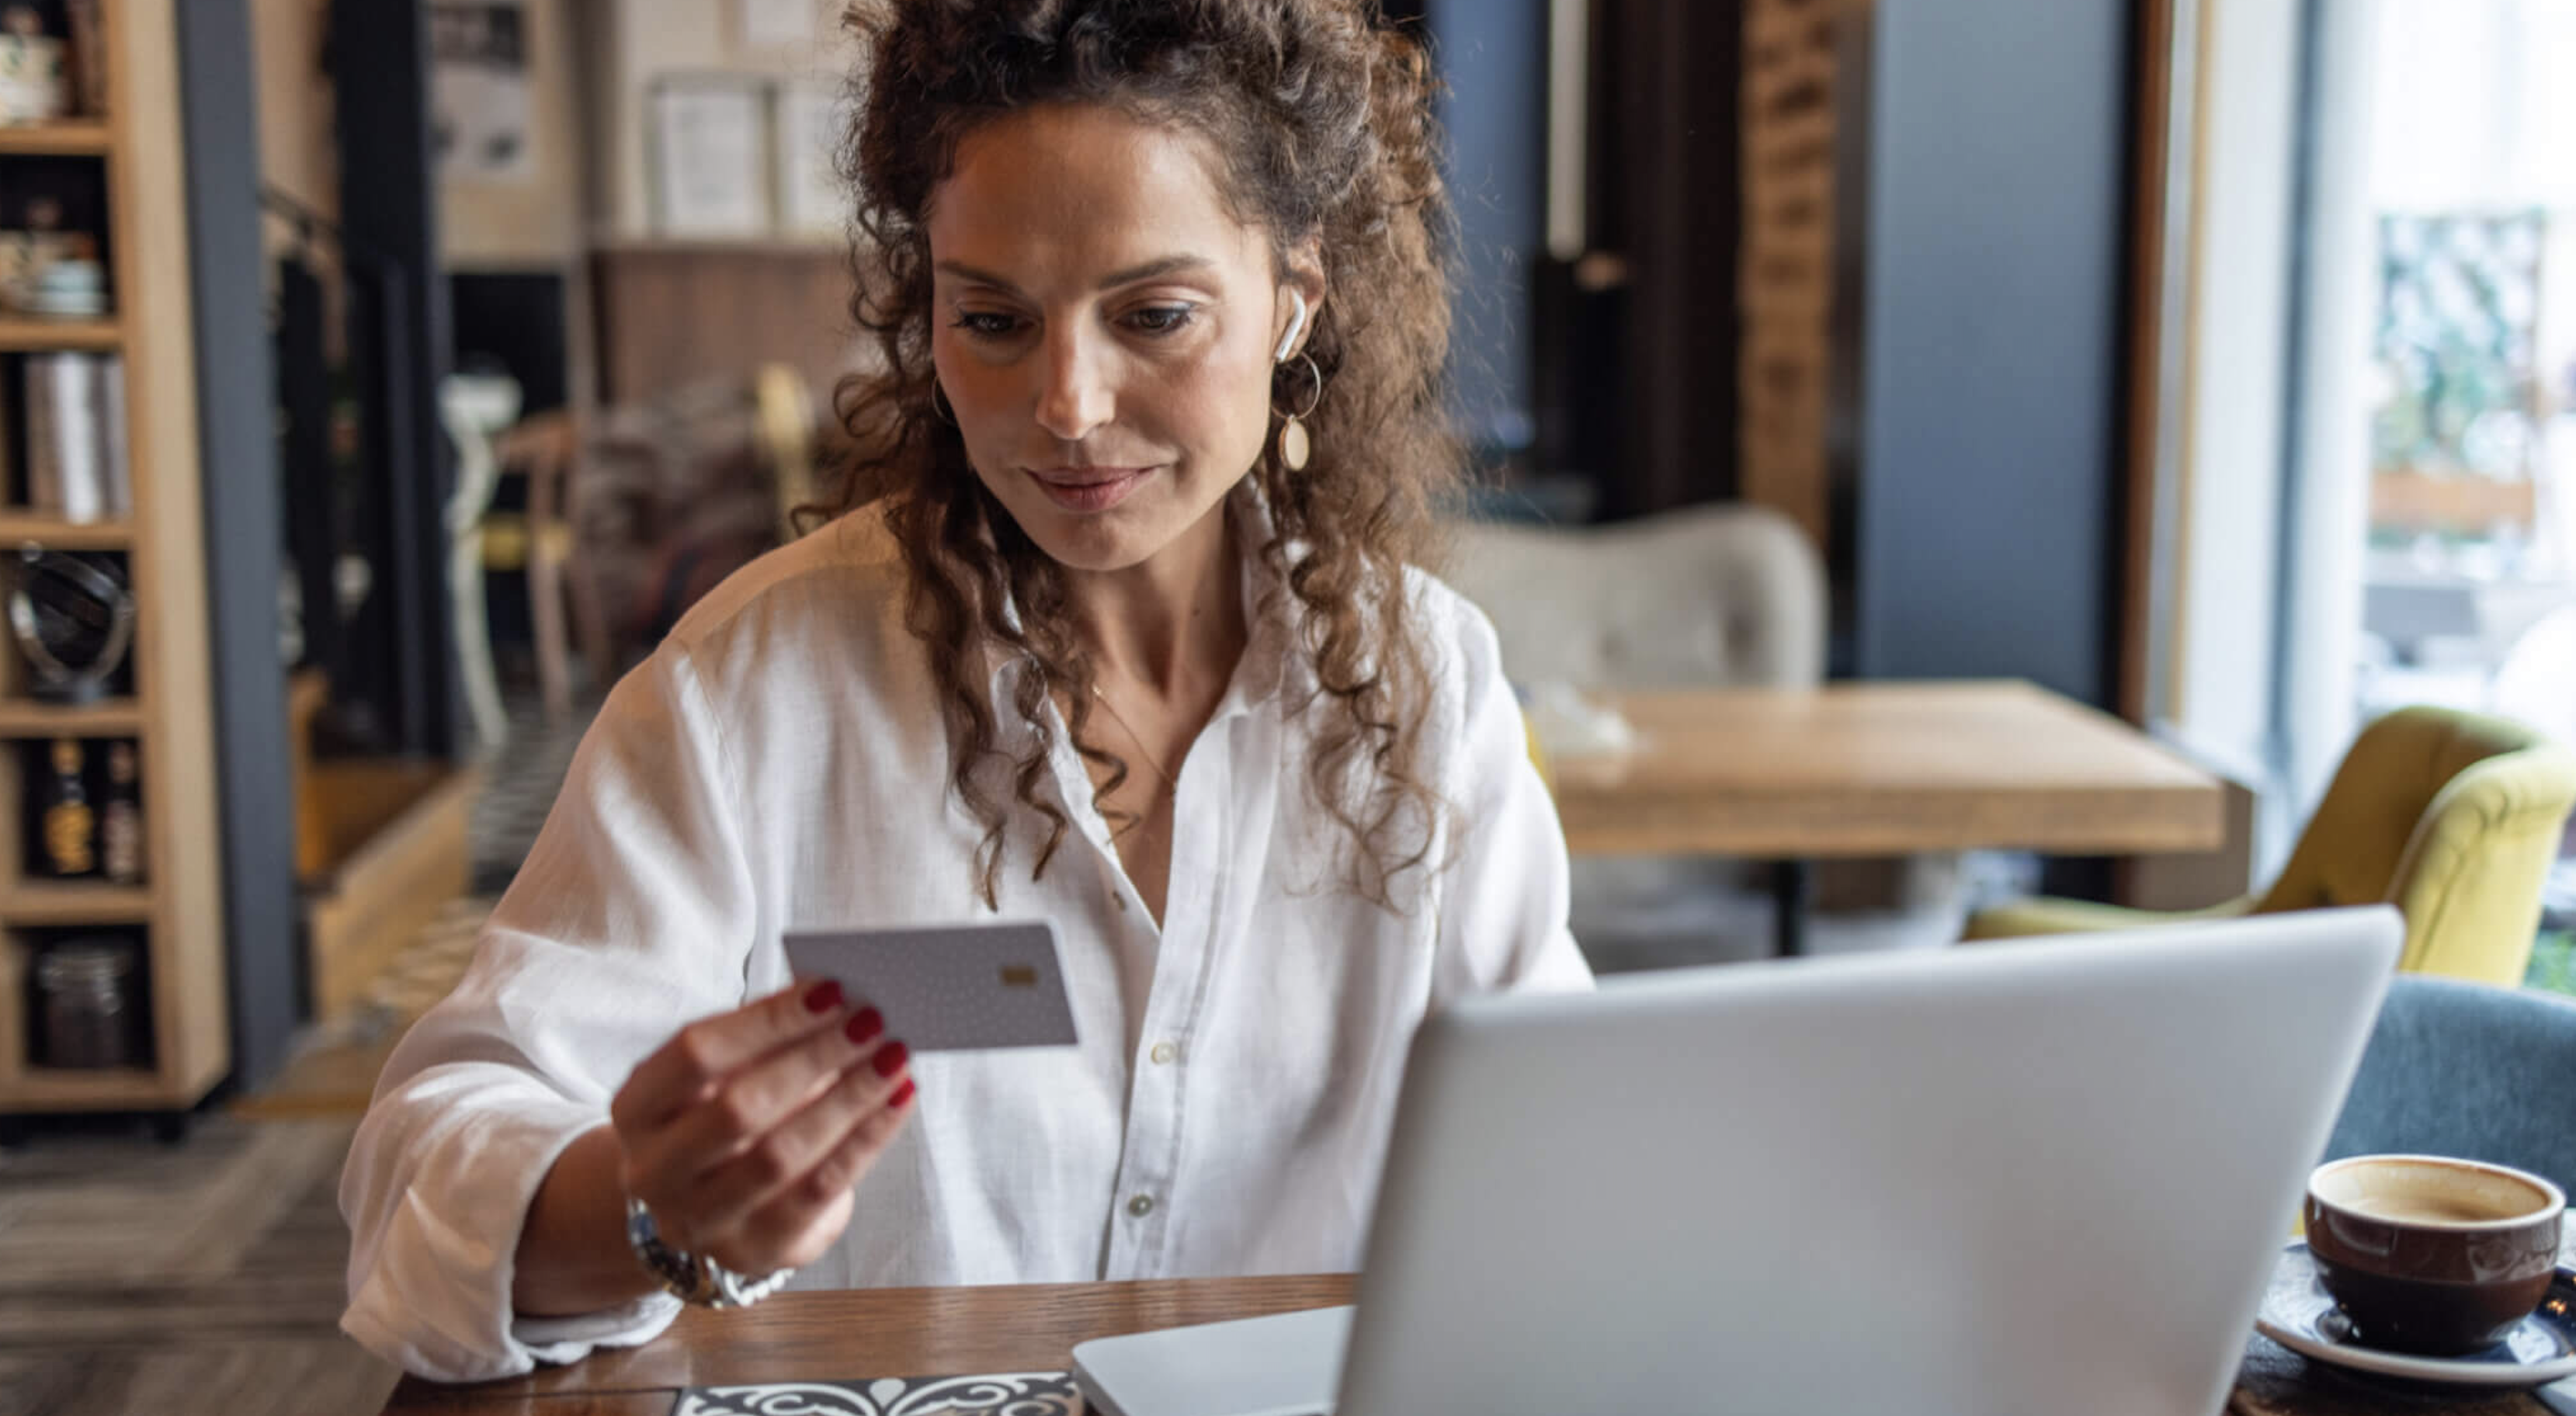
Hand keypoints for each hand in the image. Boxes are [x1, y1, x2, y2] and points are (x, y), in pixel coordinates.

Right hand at [610, 979, 914, 1277]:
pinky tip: (897, 1100)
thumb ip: (766, 1038)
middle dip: (815, 1058)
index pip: (697, 1054)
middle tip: (873, 1021)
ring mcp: (700, 1220)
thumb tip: (838, 996)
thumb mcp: (723, 1077)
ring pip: (781, 1155)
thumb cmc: (722, 1119)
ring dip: (849, 1098)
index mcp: (637, 1109)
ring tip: (893, 1058)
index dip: (767, 1020)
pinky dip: (867, 1138)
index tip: (831, 990)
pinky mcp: (756, 1249)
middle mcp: (654, 1171)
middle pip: (739, 1107)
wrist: (703, 1208)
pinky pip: (820, 1190)